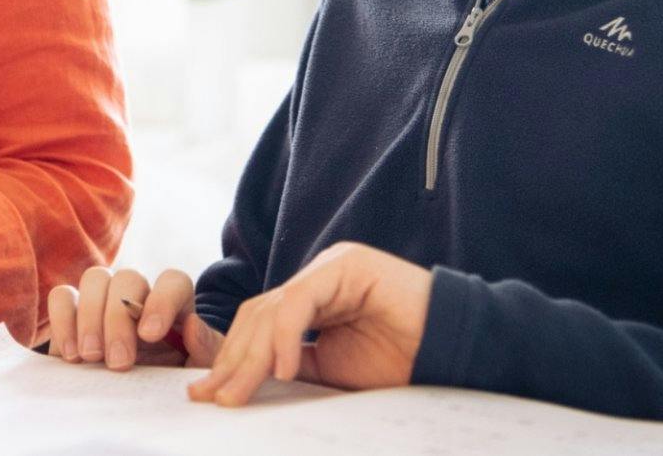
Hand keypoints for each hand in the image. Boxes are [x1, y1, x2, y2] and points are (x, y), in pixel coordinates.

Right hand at [45, 265, 222, 369]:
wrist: (138, 399)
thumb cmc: (173, 378)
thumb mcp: (197, 370)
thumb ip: (206, 350)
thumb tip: (194, 326)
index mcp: (174, 303)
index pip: (173, 281)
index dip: (162, 302)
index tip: (149, 335)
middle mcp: (137, 294)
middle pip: (128, 277)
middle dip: (119, 318)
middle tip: (117, 362)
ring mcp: (103, 299)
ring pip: (94, 278)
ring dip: (90, 317)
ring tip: (90, 357)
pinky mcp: (72, 313)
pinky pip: (61, 297)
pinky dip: (63, 321)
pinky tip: (70, 356)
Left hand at [187, 241, 431, 405]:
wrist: (454, 352)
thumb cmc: (402, 362)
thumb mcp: (333, 370)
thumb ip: (294, 365)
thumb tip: (243, 382)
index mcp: (312, 298)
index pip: (258, 322)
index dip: (231, 358)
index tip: (208, 395)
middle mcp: (317, 277)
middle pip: (258, 315)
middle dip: (231, 360)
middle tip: (210, 398)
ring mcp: (331, 266)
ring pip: (272, 308)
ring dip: (249, 356)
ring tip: (235, 395)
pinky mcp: (348, 266)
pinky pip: (300, 302)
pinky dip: (284, 337)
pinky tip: (279, 371)